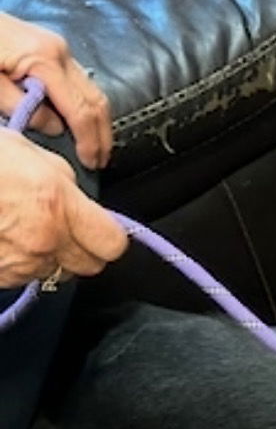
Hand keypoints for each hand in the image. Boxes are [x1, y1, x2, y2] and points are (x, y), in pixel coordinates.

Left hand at [0, 13, 112, 169]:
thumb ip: (24, 110)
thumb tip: (54, 127)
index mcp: (45, 60)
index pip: (80, 110)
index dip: (89, 141)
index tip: (90, 162)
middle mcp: (60, 52)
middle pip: (95, 101)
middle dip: (102, 135)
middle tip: (100, 160)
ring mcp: (58, 48)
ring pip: (93, 91)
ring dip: (97, 122)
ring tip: (95, 146)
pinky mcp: (52, 49)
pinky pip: (80, 82)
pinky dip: (85, 106)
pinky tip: (80, 123)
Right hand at [0, 130, 126, 287]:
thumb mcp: (25, 151)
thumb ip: (61, 179)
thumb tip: (77, 197)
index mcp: (56, 206)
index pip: (113, 243)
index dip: (110, 234)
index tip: (103, 226)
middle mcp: (43, 242)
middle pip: (91, 265)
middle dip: (86, 248)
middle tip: (69, 227)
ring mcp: (20, 264)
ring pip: (58, 272)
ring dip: (53, 255)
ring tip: (28, 227)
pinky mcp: (1, 277)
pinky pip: (26, 276)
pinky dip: (24, 262)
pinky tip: (7, 237)